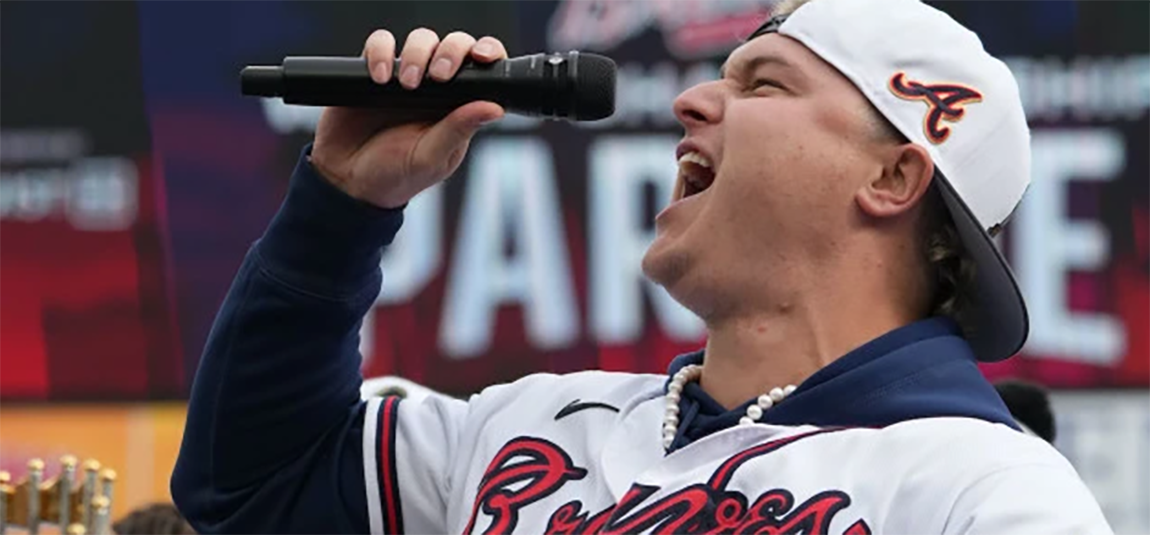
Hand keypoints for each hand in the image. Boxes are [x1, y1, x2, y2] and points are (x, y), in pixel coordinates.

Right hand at [310, 28, 507, 208]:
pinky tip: (379, 78)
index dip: (487, 52)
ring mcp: (404, 77)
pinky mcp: (372, 71)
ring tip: (407, 84)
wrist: (347, 181)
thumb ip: (459, 130)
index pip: (482, 70)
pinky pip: (379, 45)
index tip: (482, 57)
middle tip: (440, 76)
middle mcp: (435, 88)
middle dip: (451, 50)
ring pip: (421, 39)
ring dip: (418, 53)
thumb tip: (494, 108)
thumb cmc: (396, 176)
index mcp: (458, 107)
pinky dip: (380, 53)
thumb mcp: (430, 158)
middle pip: (453, 45)